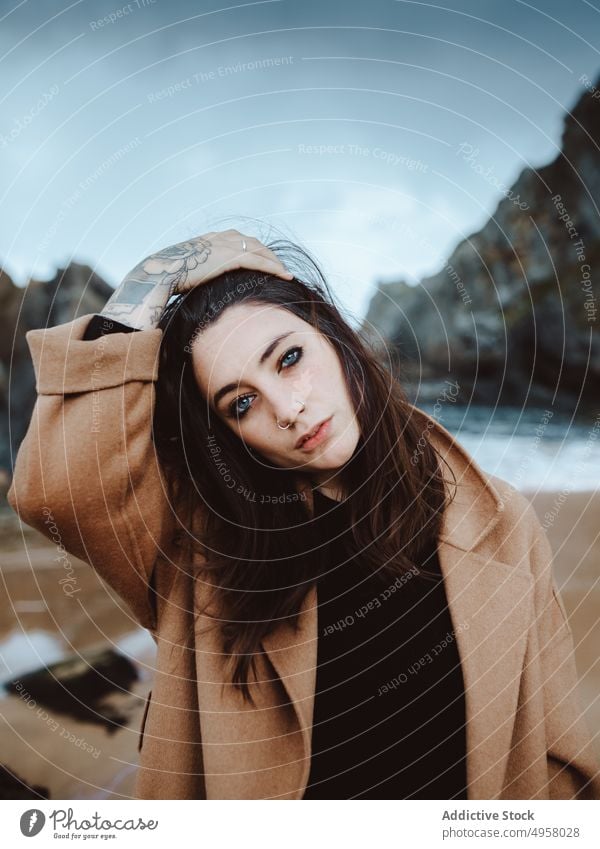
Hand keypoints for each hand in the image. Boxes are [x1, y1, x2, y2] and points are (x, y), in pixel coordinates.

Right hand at [142, 229, 293, 295]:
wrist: (160, 274)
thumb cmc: (167, 278)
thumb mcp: (186, 271)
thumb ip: (198, 273)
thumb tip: (198, 288)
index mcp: (209, 239)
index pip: (238, 240)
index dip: (254, 250)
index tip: (263, 260)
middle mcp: (219, 238)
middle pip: (253, 242)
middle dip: (268, 254)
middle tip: (280, 267)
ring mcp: (225, 245)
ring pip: (259, 250)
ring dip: (274, 261)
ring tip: (286, 273)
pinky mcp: (230, 257)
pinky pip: (258, 261)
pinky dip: (274, 267)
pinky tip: (285, 275)